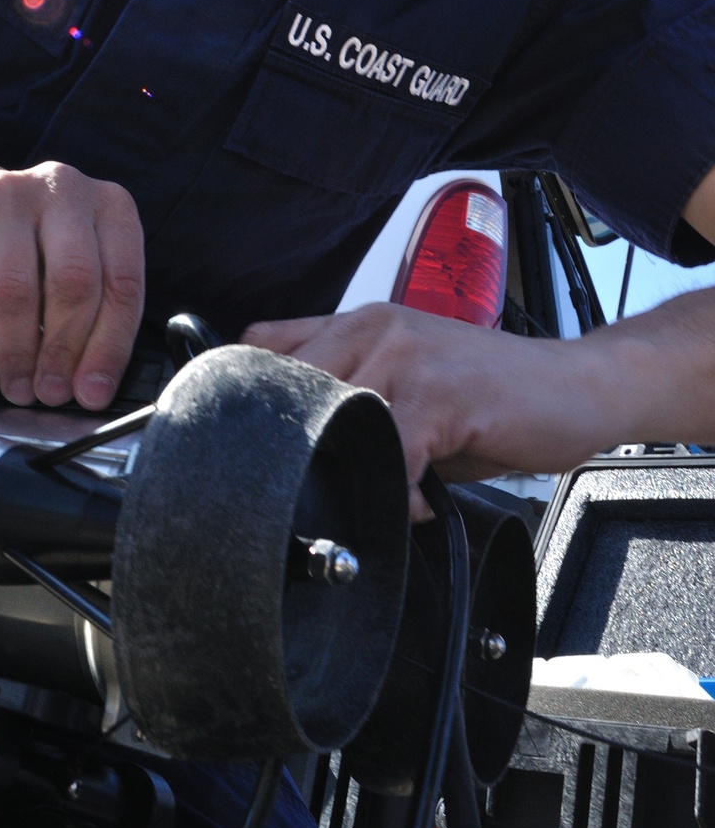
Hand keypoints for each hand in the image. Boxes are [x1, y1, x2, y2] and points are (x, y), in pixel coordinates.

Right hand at [0, 162, 143, 408]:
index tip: (91, 392)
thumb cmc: (28, 245)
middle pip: (73, 282)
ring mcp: (9, 193)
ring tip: (16, 389)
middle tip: (49, 393)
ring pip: (16, 290)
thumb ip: (92, 315)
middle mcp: (65, 188)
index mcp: (110, 205)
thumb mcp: (74, 263)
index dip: (109, 345)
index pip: (121, 281)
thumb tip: (90, 388)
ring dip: (16, 354)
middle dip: (61, 350)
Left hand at [242, 304, 622, 516]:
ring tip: (377, 493)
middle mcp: (373, 329)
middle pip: (286, 386)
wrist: (577, 385)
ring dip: (347, 468)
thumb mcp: (407, 384)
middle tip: (315, 488)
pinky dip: (399, 493)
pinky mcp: (441, 394)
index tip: (251, 448)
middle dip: (292, 447)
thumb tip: (296, 455)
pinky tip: (422, 503)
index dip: (251, 401)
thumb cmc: (490, 394)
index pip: (266, 347)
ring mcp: (407, 356)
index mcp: (358, 324)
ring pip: (331, 417)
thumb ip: (356, 404)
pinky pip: (390, 452)